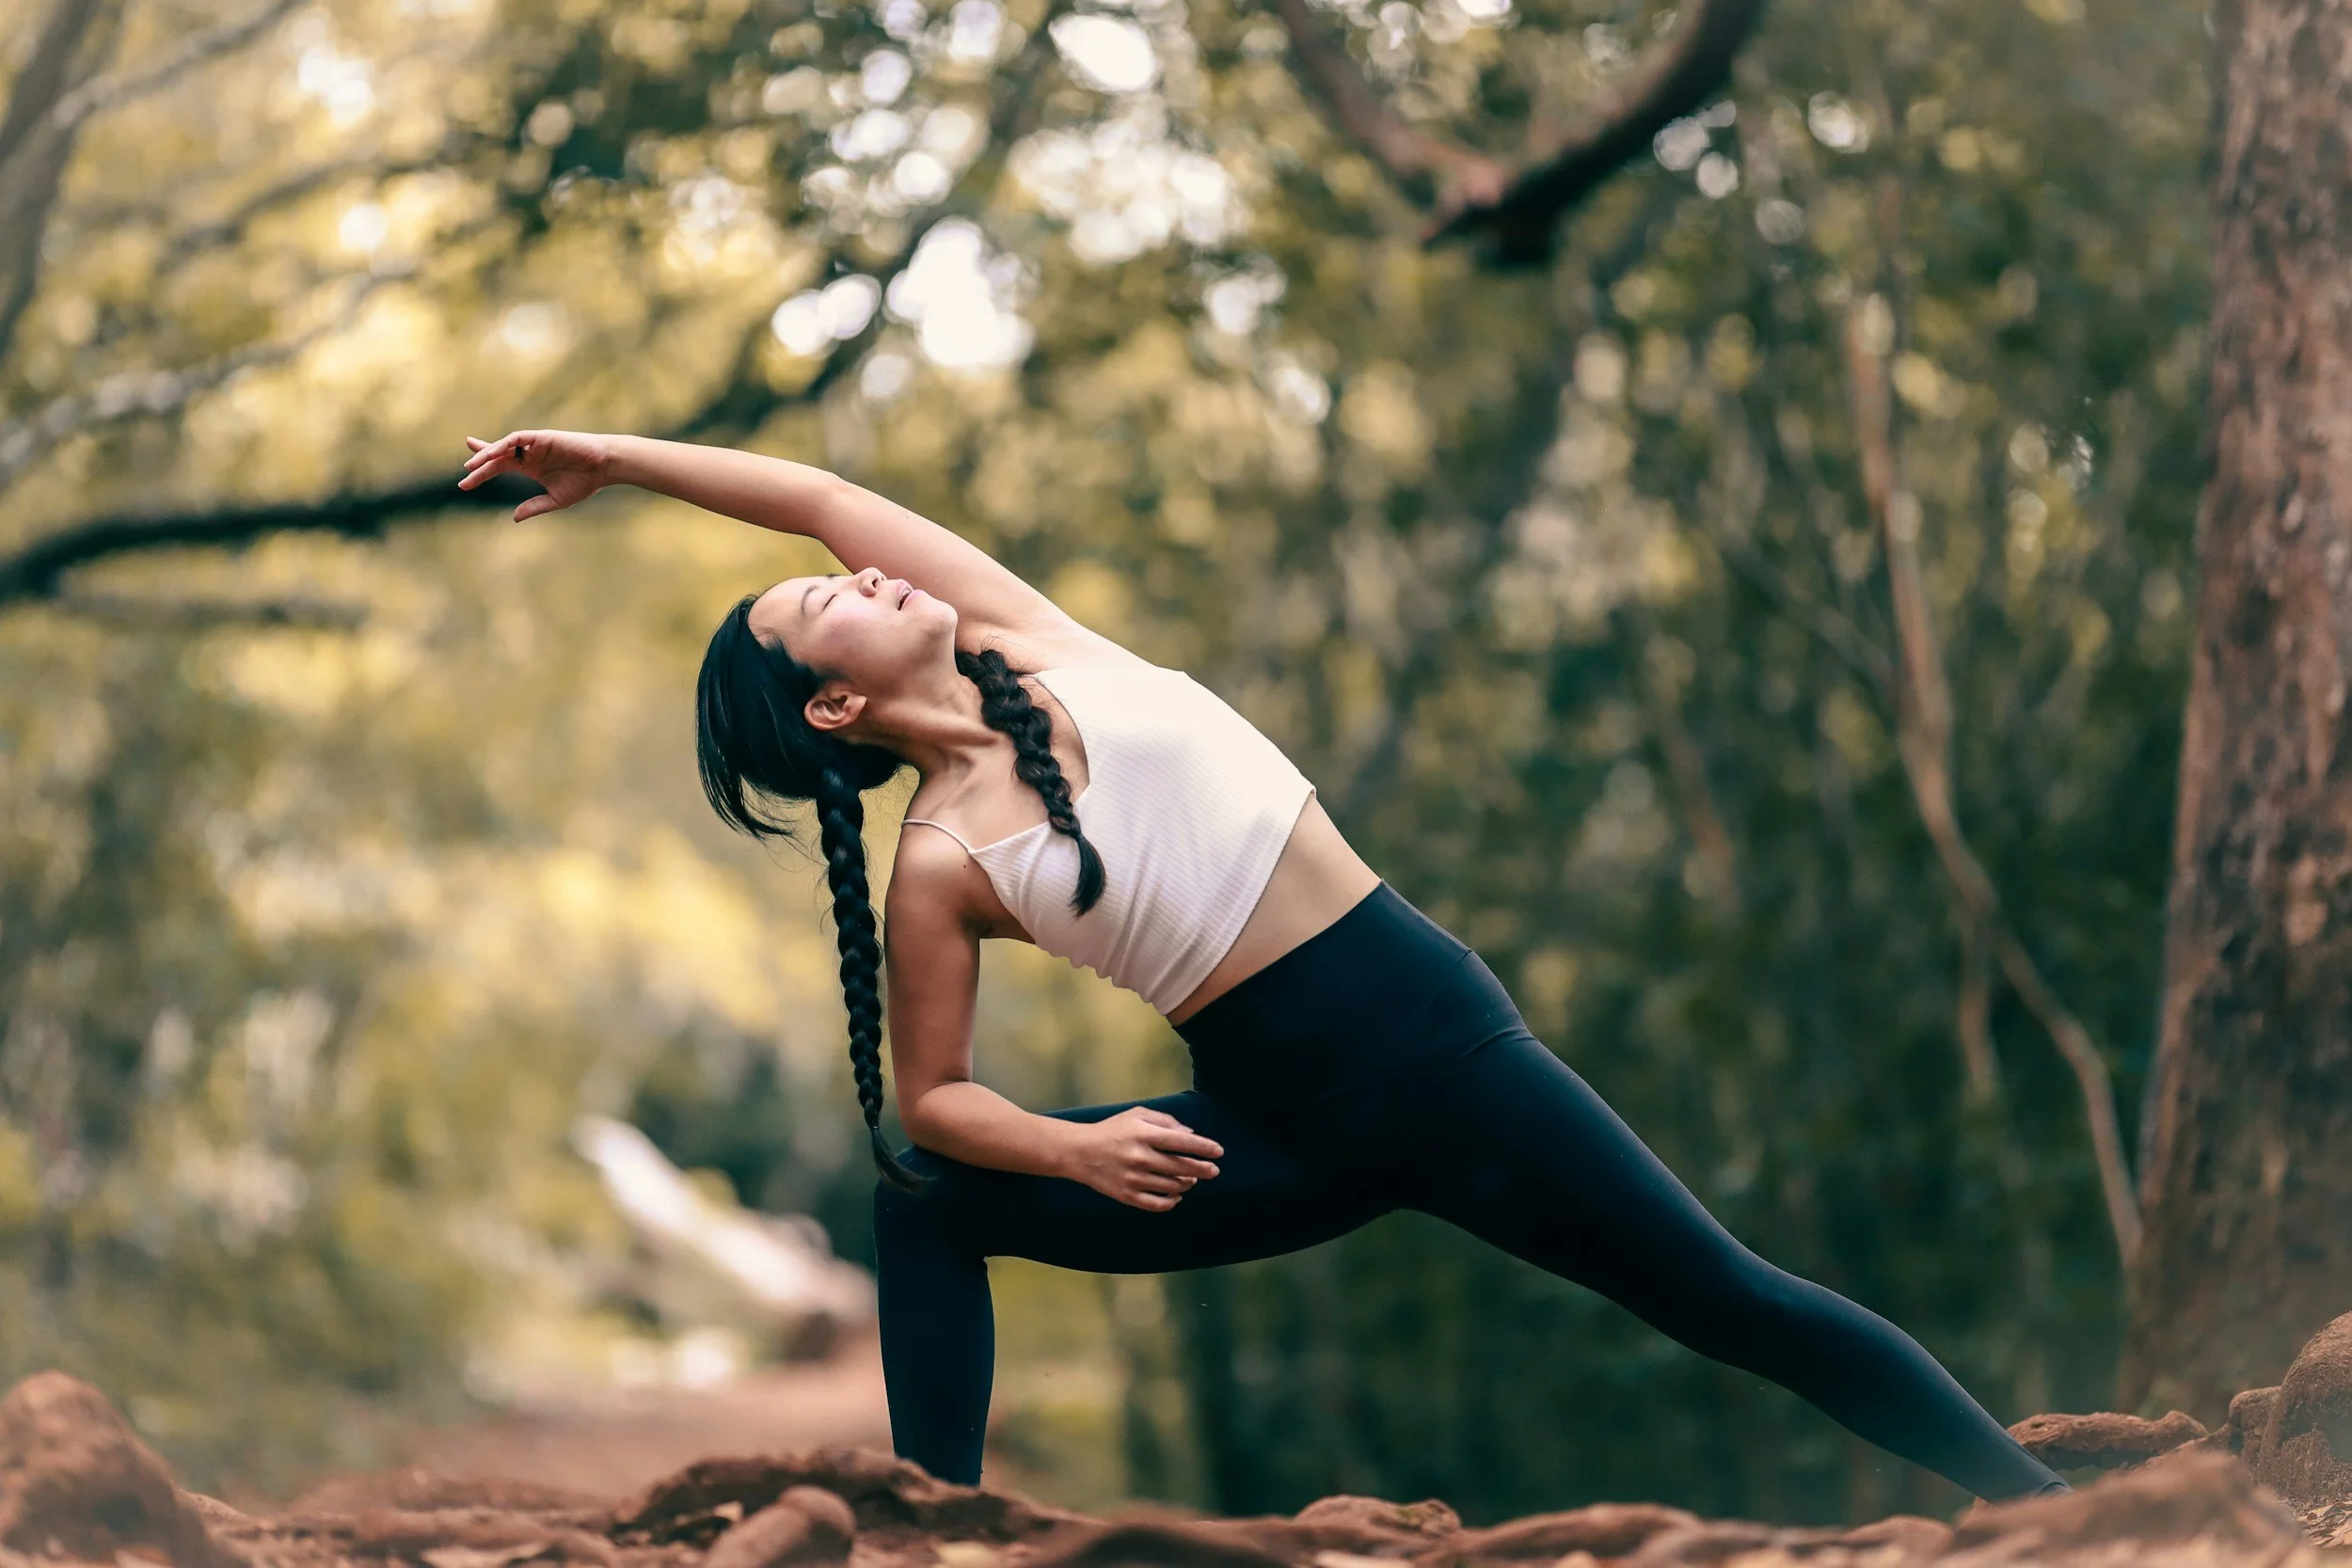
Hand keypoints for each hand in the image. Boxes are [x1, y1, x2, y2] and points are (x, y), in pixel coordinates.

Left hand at [458, 429, 614, 521]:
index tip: (466, 478)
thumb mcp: (556, 500)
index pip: (500, 464)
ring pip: (504, 446)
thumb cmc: (585, 482)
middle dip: (480, 462)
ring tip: (473, 466)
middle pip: (497, 455)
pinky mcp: (542, 437)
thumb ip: (534, 507)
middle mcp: (529, 454)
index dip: (483, 469)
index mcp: (531, 466)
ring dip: (487, 454)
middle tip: (465, 473)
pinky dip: (504, 444)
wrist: (604, 467)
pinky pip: (518, 438)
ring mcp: (535, 445)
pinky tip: (492, 453)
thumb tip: (513, 518)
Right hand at [1062, 1107, 1223, 1211]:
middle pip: (1181, 1167)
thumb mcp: (1136, 1115)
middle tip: (1214, 1171)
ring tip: (1191, 1180)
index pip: (1182, 1142)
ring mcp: (1133, 1179)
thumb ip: (1165, 1121)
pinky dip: (1171, 1201)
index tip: (1219, 1152)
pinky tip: (1176, 1195)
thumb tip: (1191, 1134)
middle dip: (1203, 1169)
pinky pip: (1157, 1204)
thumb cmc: (1112, 1130)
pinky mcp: (1126, 1196)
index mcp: (1143, 1134)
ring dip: (1187, 1184)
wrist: (1079, 1152)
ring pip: (1172, 1186)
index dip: (1204, 1148)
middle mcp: (1139, 1157)